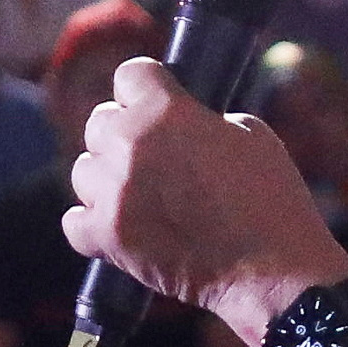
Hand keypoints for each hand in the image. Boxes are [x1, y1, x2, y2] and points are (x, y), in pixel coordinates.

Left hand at [65, 62, 347, 333]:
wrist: (273, 271)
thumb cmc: (271, 201)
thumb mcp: (249, 133)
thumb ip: (201, 119)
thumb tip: (180, 123)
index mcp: (165, 109)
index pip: (129, 75)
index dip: (146, 90)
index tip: (155, 103)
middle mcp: (130, 145)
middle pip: (99, 122)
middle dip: (124, 134)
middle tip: (153, 158)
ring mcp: (114, 194)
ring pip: (84, 171)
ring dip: (107, 179)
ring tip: (140, 196)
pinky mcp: (109, 238)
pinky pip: (74, 222)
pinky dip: (93, 224)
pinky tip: (120, 225)